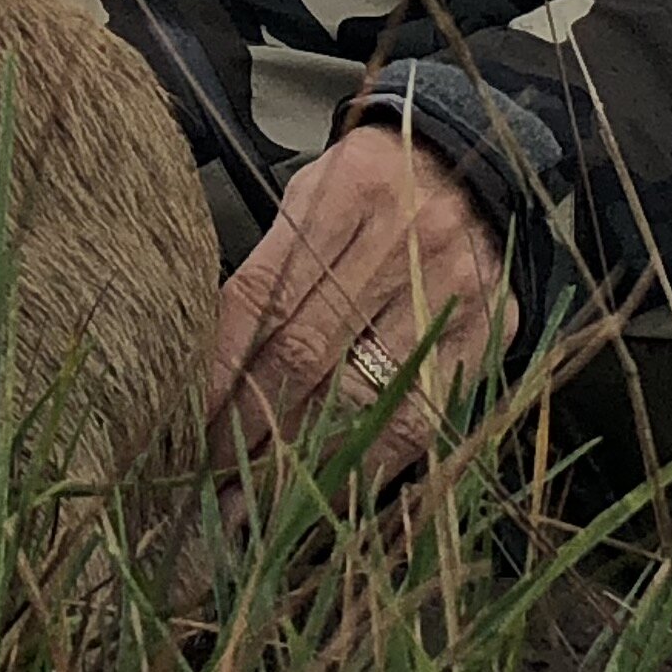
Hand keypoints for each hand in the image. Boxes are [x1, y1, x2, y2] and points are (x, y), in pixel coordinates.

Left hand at [206, 125, 514, 478]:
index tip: (183, 421)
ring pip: (362, 396)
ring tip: (254, 507)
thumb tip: (211, 364)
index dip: (218, 368)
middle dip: (248, 425)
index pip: (262, 298)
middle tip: (208, 479)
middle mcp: (402, 240)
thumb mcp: (314, 191)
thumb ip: (270, 266)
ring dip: (302, 461)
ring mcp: (451, 291)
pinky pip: (423, 419)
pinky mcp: (488, 334)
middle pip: (306, 353)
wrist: (480, 164)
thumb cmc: (378, 182)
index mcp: (346, 192)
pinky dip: (370, 467)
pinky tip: (329, 498)